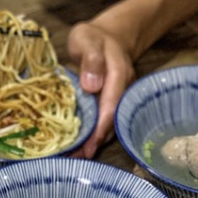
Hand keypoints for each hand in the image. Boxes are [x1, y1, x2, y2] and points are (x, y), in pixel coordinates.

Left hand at [67, 21, 135, 158]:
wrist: (107, 38)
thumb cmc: (92, 39)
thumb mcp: (87, 40)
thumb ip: (90, 58)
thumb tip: (92, 86)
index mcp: (118, 76)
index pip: (111, 108)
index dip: (100, 130)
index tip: (88, 148)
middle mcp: (123, 91)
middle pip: (112, 122)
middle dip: (95, 143)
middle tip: (75, 160)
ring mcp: (119, 99)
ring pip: (109, 126)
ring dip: (93, 143)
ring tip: (74, 158)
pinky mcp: (112, 105)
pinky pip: (104, 122)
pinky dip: (93, 135)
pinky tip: (78, 146)